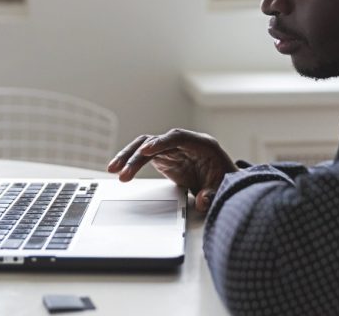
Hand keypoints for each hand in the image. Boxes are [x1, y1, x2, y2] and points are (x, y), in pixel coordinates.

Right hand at [107, 128, 237, 212]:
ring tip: (113, 169)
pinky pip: (144, 156)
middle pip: (157, 140)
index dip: (162, 142)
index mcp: (202, 144)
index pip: (179, 137)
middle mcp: (184, 143)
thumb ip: (213, 194)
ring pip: (146, 146)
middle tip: (123, 170)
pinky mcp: (164, 157)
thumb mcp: (223, 188)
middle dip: (138, 153)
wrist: (225, 180)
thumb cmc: (225, 179)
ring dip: (129, 156)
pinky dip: (132, 163)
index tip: (146, 150)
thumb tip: (202, 200)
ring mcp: (172, 149)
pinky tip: (120, 171)